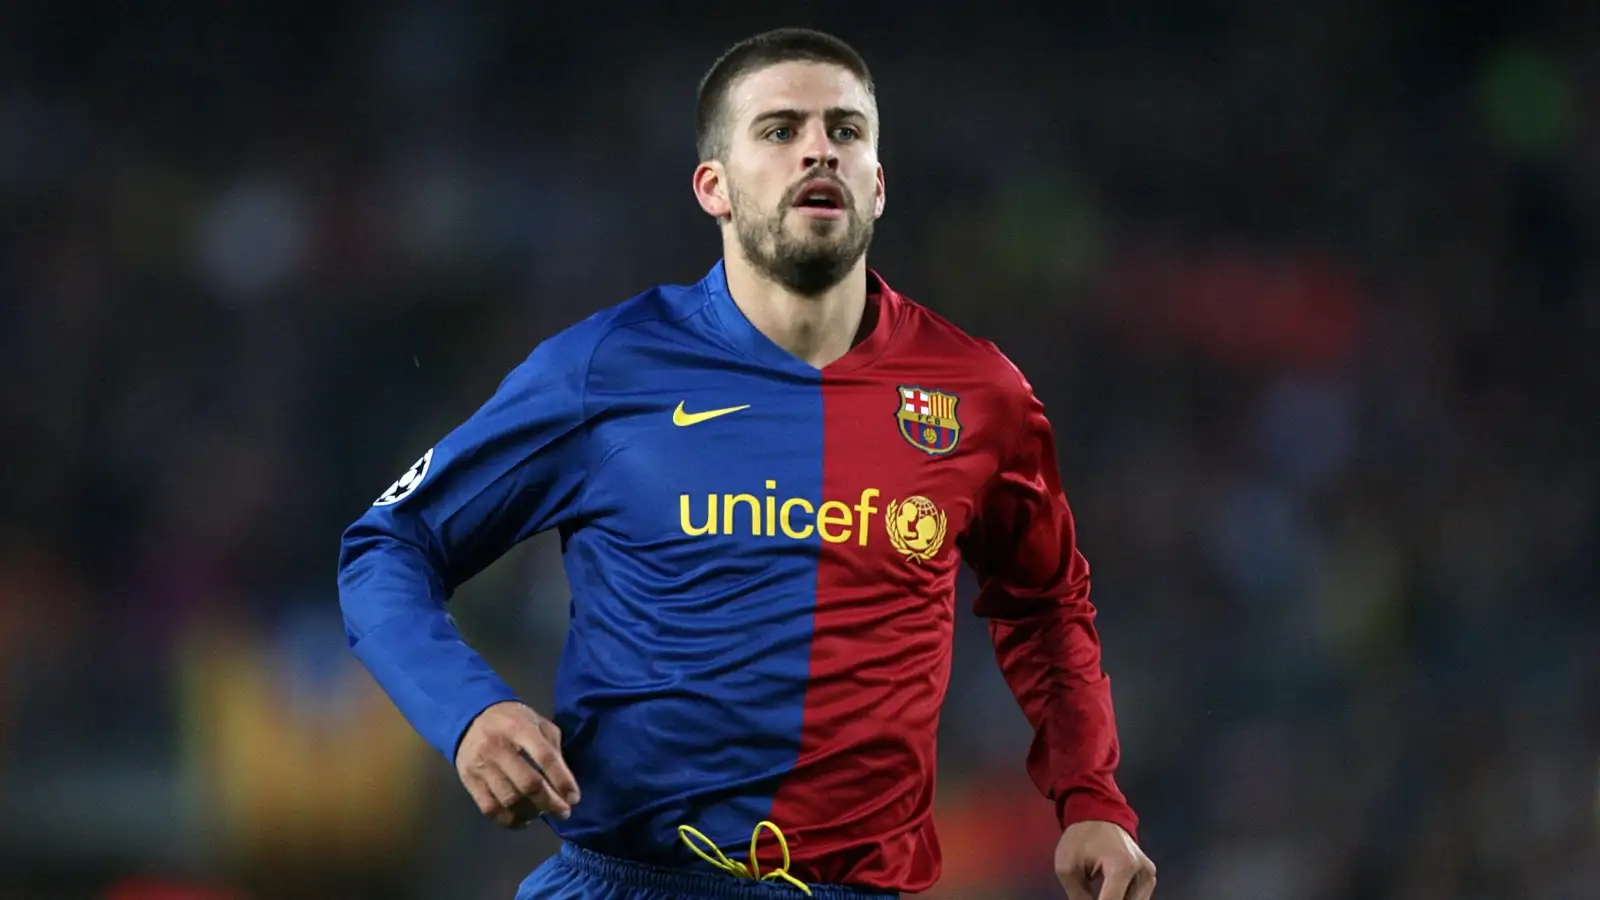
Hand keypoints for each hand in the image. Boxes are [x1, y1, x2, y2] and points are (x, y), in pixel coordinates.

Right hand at [455, 701, 579, 828]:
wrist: (469, 718)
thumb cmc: (512, 721)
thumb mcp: (536, 721)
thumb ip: (551, 746)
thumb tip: (564, 780)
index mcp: (519, 728)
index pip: (545, 757)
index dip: (562, 780)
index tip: (574, 797)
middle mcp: (498, 747)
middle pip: (528, 783)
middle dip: (550, 802)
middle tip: (563, 812)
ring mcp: (481, 766)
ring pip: (509, 800)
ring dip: (531, 812)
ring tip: (542, 813)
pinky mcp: (469, 781)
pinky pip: (490, 809)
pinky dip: (509, 820)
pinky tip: (522, 819)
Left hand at [1055, 820, 1155, 899]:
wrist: (1099, 815)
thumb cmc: (1081, 838)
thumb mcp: (1068, 868)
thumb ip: (1079, 897)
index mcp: (1122, 866)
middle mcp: (1142, 872)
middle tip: (1089, 897)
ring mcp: (1149, 874)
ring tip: (1099, 894)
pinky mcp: (1150, 876)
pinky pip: (1138, 898)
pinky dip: (1123, 899)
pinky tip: (1108, 895)